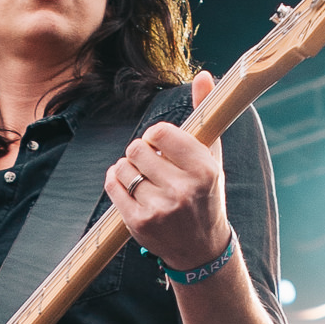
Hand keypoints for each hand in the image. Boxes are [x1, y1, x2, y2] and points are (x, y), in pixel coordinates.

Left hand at [105, 68, 229, 272]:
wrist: (202, 248)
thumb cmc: (206, 194)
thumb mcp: (212, 156)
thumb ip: (204, 114)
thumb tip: (203, 75)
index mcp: (204, 169)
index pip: (160, 132)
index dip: (156, 135)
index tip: (162, 145)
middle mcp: (183, 190)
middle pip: (137, 148)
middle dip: (141, 152)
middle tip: (153, 163)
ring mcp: (159, 209)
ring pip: (122, 167)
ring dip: (128, 168)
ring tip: (144, 178)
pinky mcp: (138, 223)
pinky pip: (112, 186)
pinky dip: (115, 181)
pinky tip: (128, 185)